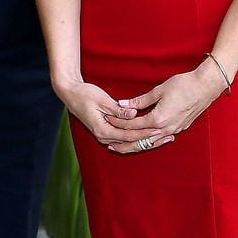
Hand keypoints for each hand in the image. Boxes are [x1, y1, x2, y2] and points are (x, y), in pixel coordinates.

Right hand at [57, 79, 172, 153]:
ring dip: (145, 141)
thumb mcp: (102, 100)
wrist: (70, 94)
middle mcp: (104, 136)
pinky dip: (137, 137)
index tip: (159, 129)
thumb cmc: (85, 94)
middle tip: (167, 136)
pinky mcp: (107, 130)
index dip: (144, 132)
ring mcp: (105, 135)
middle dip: (149, 140)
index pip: (129, 135)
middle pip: (130, 143)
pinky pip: (124, 138)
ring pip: (128, 143)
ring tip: (163, 138)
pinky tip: (148, 135)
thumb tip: (133, 114)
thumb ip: (118, 109)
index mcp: (103, 130)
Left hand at [112, 58, 228, 147]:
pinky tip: (145, 141)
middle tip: (110, 145)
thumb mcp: (159, 90)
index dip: (120, 123)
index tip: (109, 121)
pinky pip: (161, 139)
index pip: (133, 124)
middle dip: (124, 142)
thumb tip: (123, 104)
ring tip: (124, 147)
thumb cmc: (184, 84)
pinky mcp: (180, 128)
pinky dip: (150, 141)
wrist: (206, 86)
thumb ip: (140, 100)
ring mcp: (174, 130)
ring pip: (151, 142)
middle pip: (140, 140)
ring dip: (137, 145)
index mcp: (158, 119)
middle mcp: (165, 129)